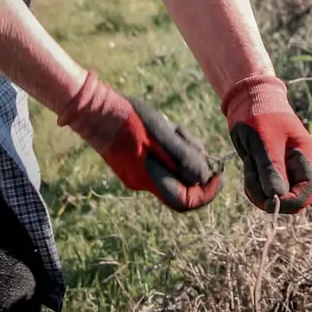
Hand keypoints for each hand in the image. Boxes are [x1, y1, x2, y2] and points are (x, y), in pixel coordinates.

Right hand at [57, 72, 220, 210]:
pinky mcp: (135, 164)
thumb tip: (204, 176)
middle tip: (192, 141)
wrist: (93, 110)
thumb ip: (182, 155)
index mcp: (148, 178)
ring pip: (173, 173)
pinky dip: (172, 151)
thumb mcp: (159, 132)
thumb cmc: (127, 118)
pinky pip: (162, 164)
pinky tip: (166, 130)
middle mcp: (142, 182)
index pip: (185, 201)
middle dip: (195, 166)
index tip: (218, 173)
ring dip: (184, 153)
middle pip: (181, 186)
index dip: (206, 192)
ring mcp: (137, 174)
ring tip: (175, 130)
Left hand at [221, 75, 311, 213]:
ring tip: (250, 166)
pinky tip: (249, 166)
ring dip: (259, 191)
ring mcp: (286, 169)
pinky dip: (254, 186)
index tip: (269, 200)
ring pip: (279, 197)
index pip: (311, 190)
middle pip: (296, 199)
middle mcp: (300, 165)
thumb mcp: (263, 140)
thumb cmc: (258, 113)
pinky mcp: (273, 171)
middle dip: (273, 197)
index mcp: (306, 155)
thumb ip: (272, 168)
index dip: (293, 201)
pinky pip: (266, 191)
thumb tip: (277, 197)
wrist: (247, 98)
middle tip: (254, 180)